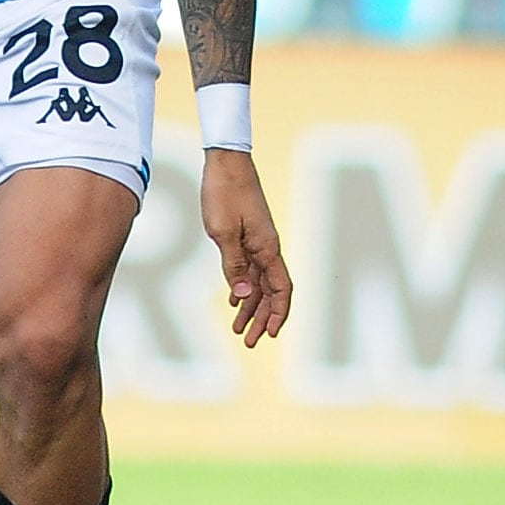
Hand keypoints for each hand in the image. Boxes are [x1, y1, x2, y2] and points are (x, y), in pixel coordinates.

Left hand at [199, 149, 291, 347]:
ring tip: (238, 328)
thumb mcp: (223, 233)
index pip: (281, 289)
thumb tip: (244, 297)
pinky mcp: (248, 235)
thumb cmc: (224, 193)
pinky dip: (244, 287)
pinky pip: (250, 268)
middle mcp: (267, 248)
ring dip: (251, 306)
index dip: (279, 314)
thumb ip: (235, 266)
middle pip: (271, 291)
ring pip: (259, 282)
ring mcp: (258, 242)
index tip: (271, 335)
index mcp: (267, 248)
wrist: (226, 162)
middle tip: (249, 342)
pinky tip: (234, 300)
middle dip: (262, 318)